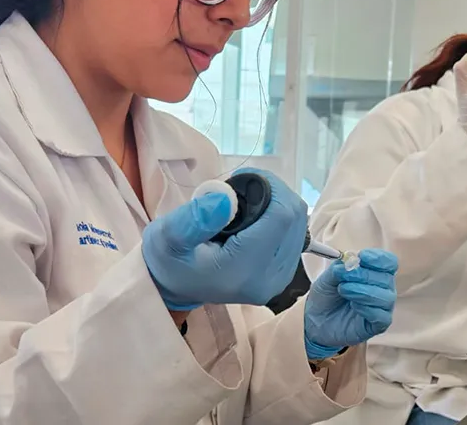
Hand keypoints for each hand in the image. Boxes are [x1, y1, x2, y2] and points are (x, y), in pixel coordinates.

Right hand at [142, 168, 308, 310]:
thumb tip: (227, 199)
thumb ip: (195, 218)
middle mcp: (270, 280)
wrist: (174, 286)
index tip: (243, 180)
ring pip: (298, 224)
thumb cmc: (169, 259)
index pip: (282, 216)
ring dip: (276, 204)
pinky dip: (278, 218)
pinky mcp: (283, 275)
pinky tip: (254, 218)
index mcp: (244, 271)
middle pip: (295, 218)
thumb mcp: (168, 237)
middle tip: (241, 190)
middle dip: (272, 193)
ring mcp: (279, 280)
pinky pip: (294, 234)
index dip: (269, 187)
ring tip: (244, 204)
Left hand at [303, 249, 397, 359]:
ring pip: (386, 297)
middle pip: (387, 278)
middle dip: (364, 275)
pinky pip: (382, 316)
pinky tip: (353, 306)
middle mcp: (383, 288)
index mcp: (375, 272)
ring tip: (344, 291)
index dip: (378, 258)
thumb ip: (340, 267)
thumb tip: (349, 261)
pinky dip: (367, 309)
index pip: (389, 262)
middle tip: (343, 277)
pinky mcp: (378, 325)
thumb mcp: (328, 276)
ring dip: (363, 291)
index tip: (362, 257)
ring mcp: (382, 307)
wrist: (316, 319)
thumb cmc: (327, 296)